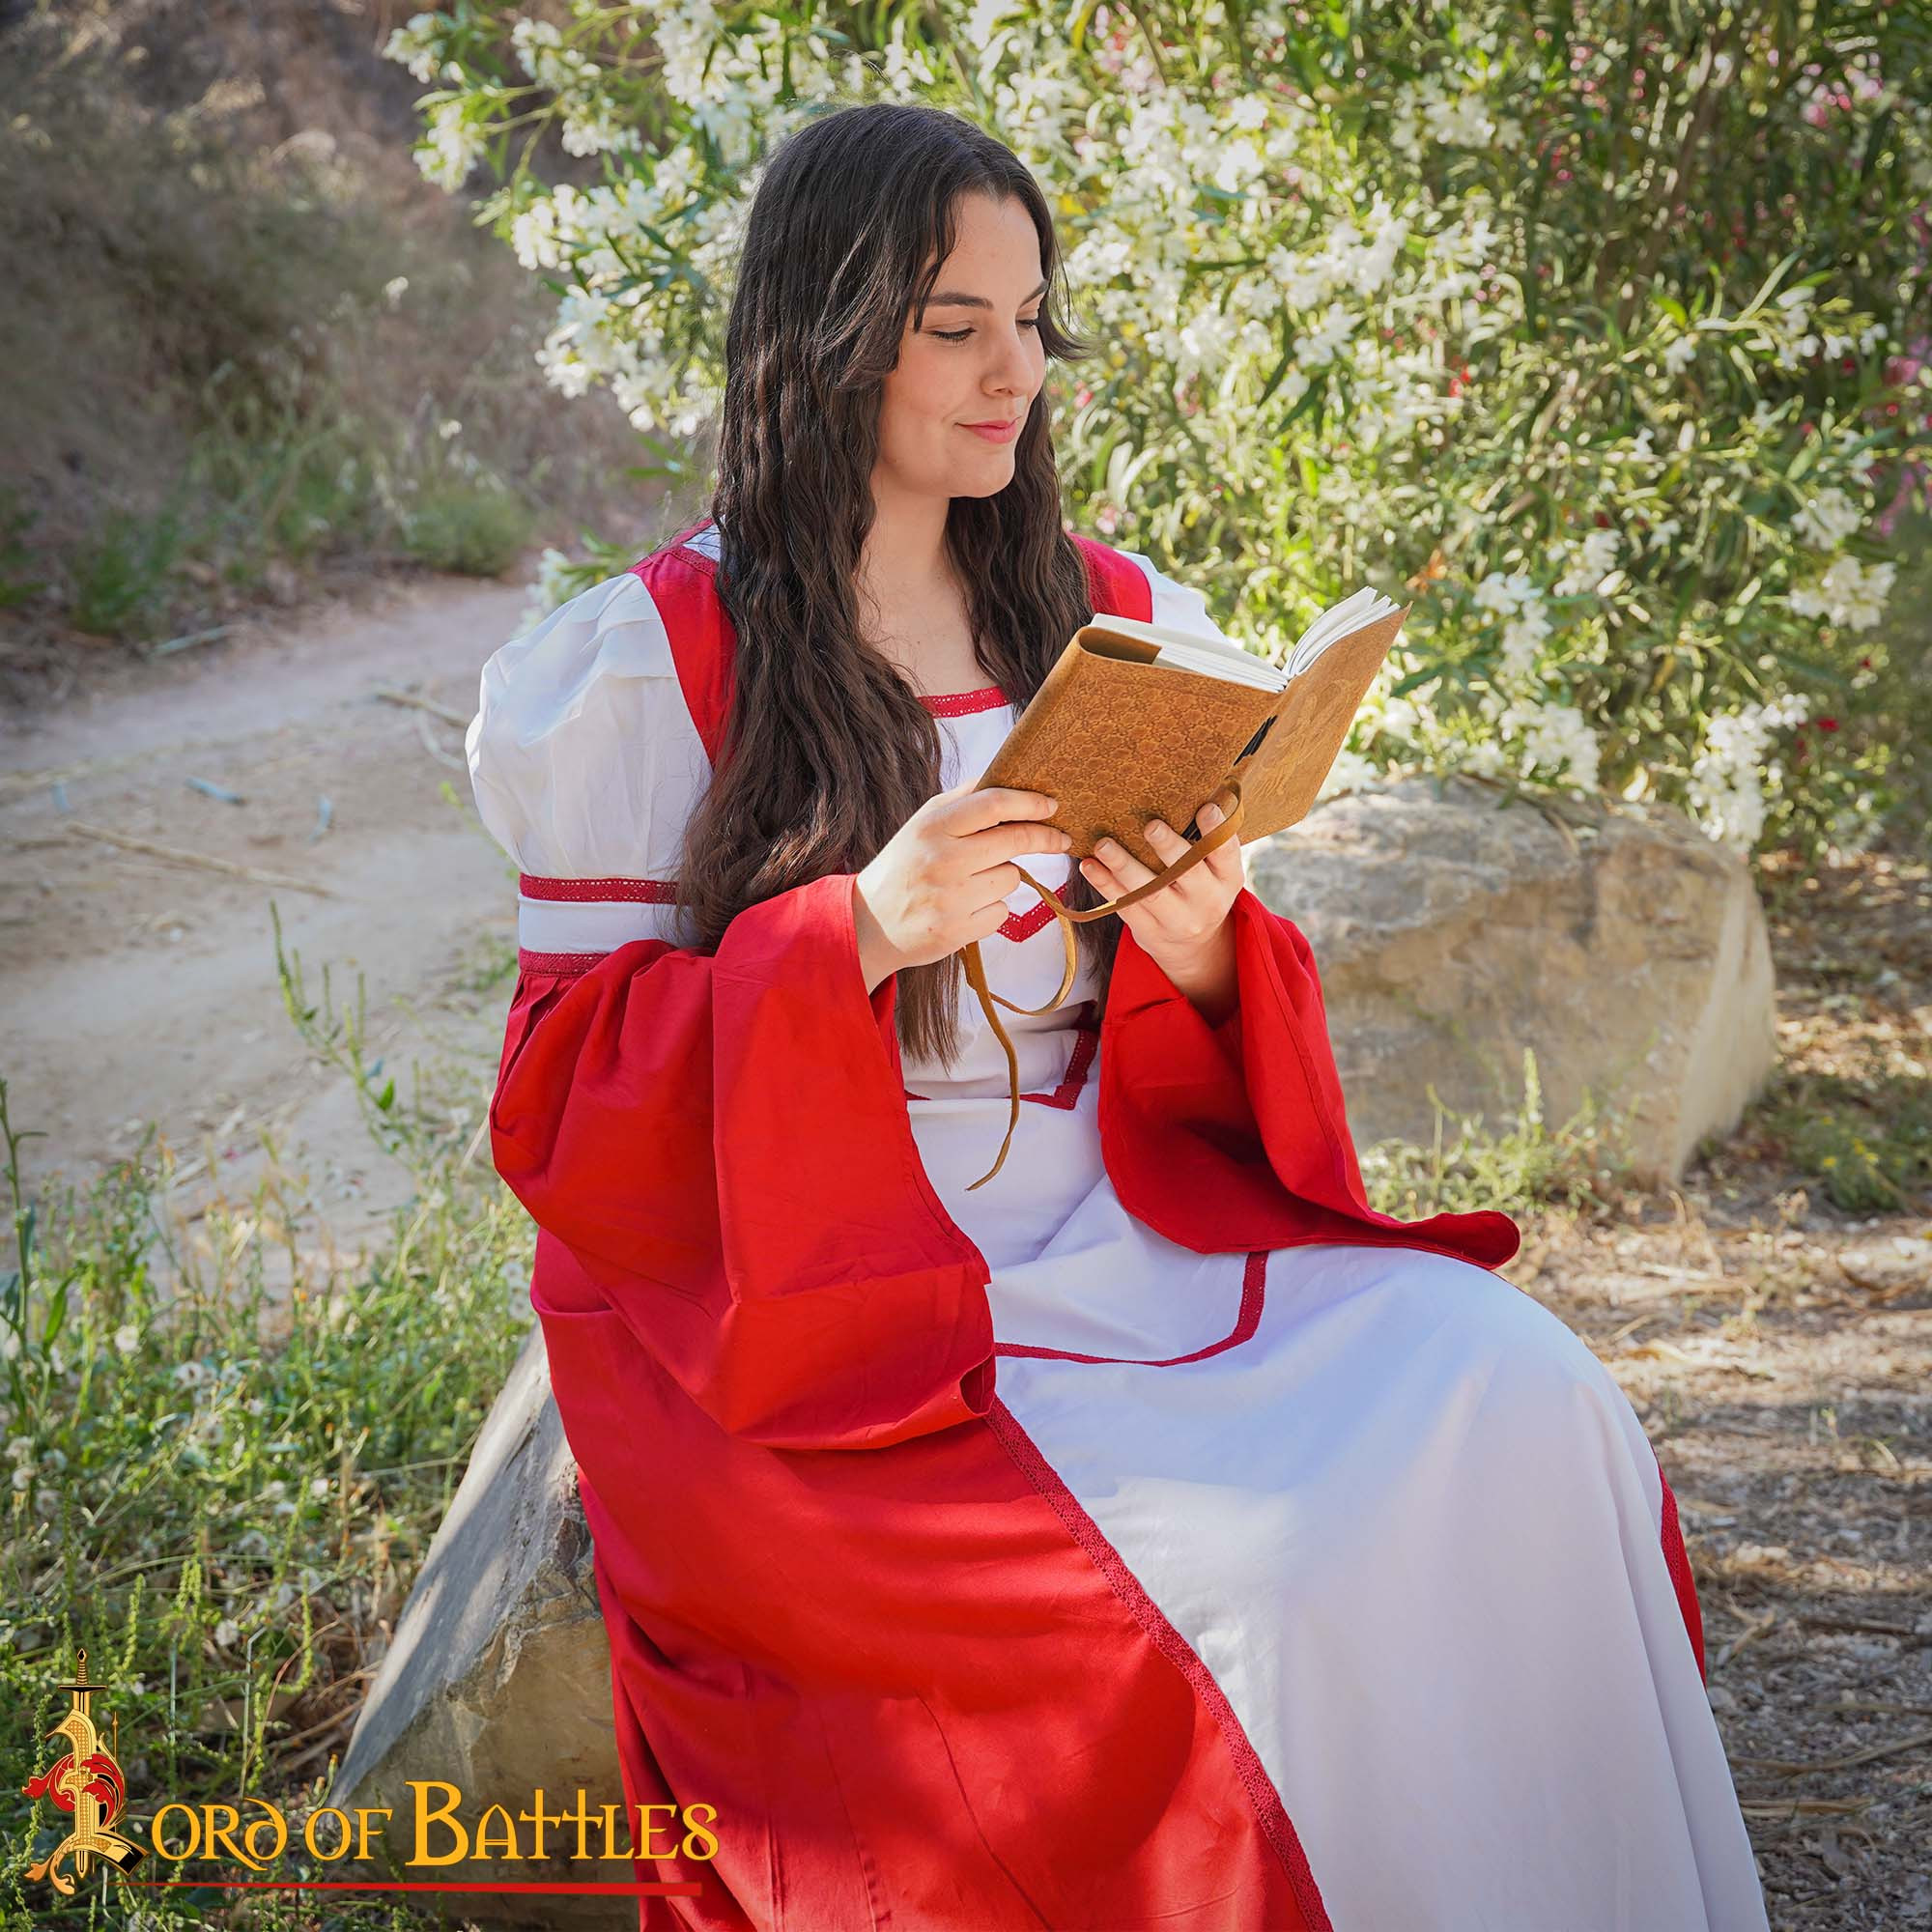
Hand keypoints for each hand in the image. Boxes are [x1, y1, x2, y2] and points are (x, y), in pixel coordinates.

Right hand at [852, 782, 1072, 992]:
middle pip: (1014, 841)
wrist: (871, 922)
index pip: (993, 804)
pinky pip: (1001, 911)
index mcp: (934, 826)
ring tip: (973, 881)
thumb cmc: (905, 865)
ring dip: (1003, 876)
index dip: (1030, 803)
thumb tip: (1005, 777)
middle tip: (1058, 838)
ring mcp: (950, 898)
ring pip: (1011, 878)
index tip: (1052, 806)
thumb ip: (963, 800)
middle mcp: (942, 860)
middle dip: (1044, 838)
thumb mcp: (923, 823)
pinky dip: (992, 908)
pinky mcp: (957, 931)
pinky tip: (966, 906)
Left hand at [1079, 794, 1243, 1019]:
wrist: (1193, 946)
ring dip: (1124, 866)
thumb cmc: (1200, 888)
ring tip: (1104, 845)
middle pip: (1187, 873)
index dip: (1217, 831)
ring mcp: (1176, 919)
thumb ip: (1207, 840)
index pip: (1225, 853)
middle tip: (1151, 826)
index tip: (1206, 807)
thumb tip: (1200, 788)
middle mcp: (1205, 900)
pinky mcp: (1148, 931)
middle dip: (1168, 849)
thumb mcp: (1216, 870)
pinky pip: (1125, 906)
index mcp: (1227, 879)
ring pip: (1149, 891)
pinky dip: (1105, 884)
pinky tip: (1089, 865)